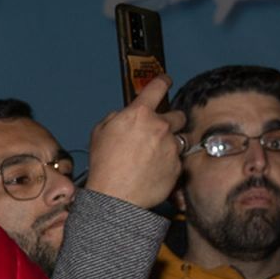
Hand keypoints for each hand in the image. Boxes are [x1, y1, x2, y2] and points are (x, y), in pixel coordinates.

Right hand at [84, 75, 185, 208]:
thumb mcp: (99, 133)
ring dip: (171, 144)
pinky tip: (153, 172)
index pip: (157, 87)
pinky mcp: (178, 165)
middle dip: (170, 122)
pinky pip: (177, 160)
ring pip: (180, 138)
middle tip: (157, 133)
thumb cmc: (103, 166)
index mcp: (139, 114)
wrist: (115, 197)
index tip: (165, 81)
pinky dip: (168, 164)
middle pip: (178, 115)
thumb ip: (115, 118)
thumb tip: (124, 115)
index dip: (162, 81)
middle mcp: (160, 126)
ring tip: (154, 157)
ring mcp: (172, 146)